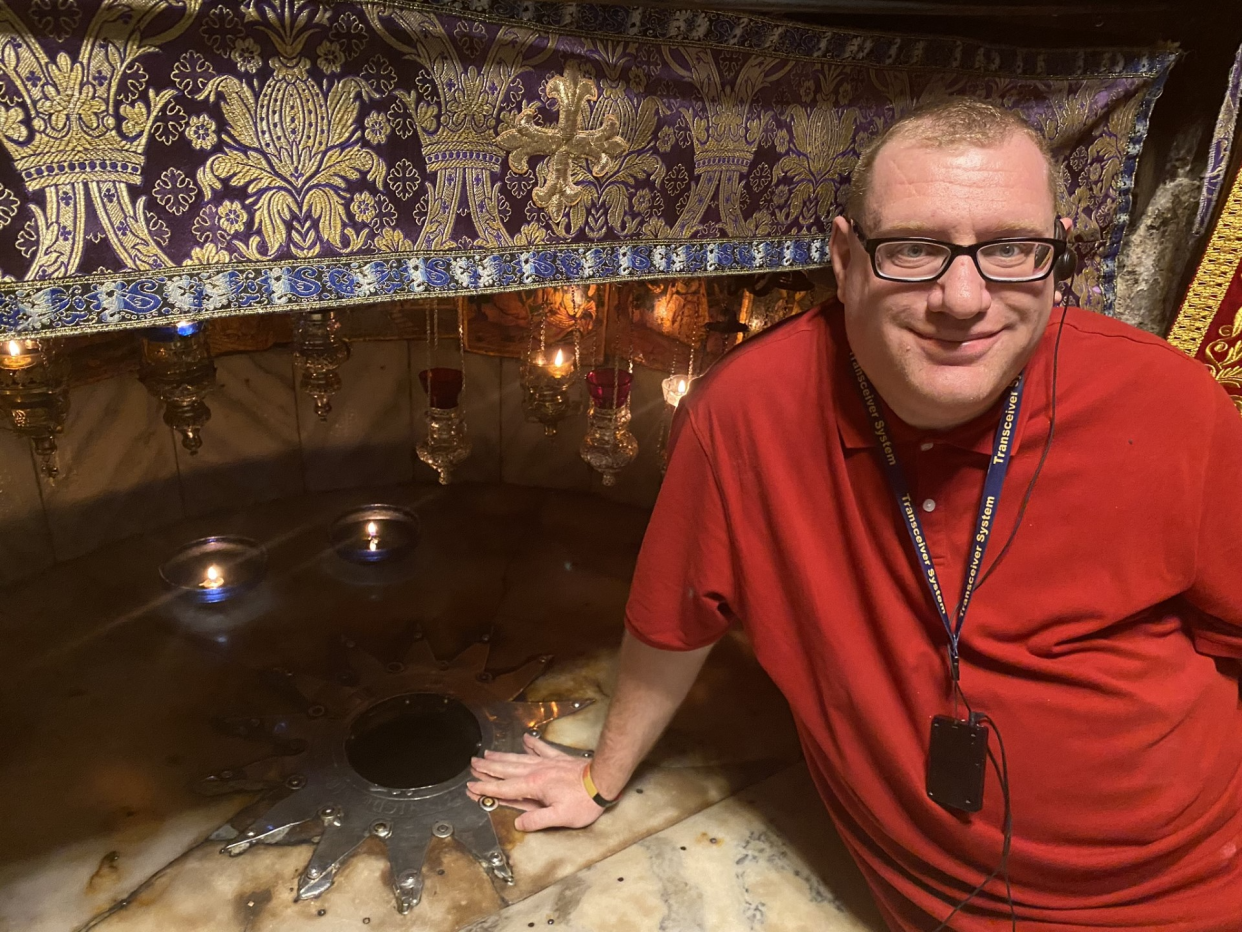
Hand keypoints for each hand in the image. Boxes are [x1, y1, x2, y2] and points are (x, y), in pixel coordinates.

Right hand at [467, 732, 606, 831]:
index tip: (472, 786)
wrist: (602, 780)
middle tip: (473, 764)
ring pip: (519, 758)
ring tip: (488, 754)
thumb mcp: (560, 817)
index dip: (486, 788)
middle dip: (488, 768)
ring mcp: (547, 763)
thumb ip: (537, 820)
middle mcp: (537, 771)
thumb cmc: (584, 801)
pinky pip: (541, 749)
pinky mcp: (558, 759)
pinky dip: (532, 744)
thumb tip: (519, 823)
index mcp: (534, 786)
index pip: (504, 788)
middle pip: (507, 769)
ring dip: (502, 757)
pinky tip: (525, 739)